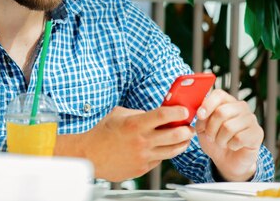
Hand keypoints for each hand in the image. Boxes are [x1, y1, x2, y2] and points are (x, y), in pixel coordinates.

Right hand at [55, 106, 194, 181]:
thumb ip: (138, 113)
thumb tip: (154, 114)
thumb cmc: (102, 133)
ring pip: (173, 150)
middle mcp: (141, 141)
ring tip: (184, 138)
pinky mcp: (143, 168)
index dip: (178, 112)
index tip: (185, 111)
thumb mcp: (118, 114)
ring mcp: (143, 156)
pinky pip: (161, 159)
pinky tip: (165, 147)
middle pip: (175, 135)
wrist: (90, 155)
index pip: (163, 115)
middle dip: (187, 130)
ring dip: (182, 143)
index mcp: (135, 124)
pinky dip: (165, 152)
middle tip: (189, 126)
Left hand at [195, 89, 263, 180]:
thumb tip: (200, 112)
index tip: (199, 116)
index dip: (207, 104)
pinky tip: (232, 146)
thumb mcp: (202, 128)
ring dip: (220, 139)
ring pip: (229, 127)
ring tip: (221, 142)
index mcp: (227, 101)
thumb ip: (201, 117)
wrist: (227, 160)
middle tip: (210, 137)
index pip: (219, 94)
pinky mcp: (258, 133)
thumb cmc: (215, 140)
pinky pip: (239, 138)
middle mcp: (241, 107)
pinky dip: (231, 145)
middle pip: (221, 112)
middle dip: (211, 128)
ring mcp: (251, 119)